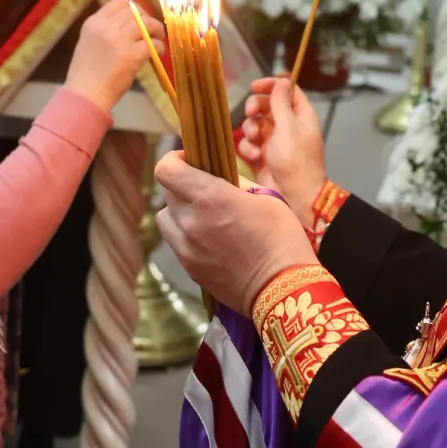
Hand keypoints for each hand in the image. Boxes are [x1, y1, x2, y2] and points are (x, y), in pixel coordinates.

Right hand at [65, 0, 162, 111]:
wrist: (86, 95)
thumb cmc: (86, 74)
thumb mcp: (89, 43)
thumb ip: (104, 30)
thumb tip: (128, 24)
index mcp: (93, 23)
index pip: (119, 3)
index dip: (135, 9)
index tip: (141, 18)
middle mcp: (105, 27)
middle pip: (135, 11)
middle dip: (147, 18)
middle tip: (153, 29)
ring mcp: (119, 40)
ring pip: (146, 24)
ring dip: (157, 30)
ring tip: (159, 39)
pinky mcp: (131, 55)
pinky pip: (152, 44)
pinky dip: (159, 47)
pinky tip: (158, 53)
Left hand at [154, 151, 316, 310]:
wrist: (282, 288)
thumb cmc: (281, 237)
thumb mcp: (266, 197)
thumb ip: (236, 182)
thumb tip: (220, 175)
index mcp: (209, 197)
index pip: (166, 169)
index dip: (174, 159)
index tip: (190, 160)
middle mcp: (190, 221)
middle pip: (167, 193)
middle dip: (182, 185)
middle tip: (204, 188)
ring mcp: (186, 248)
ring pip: (165, 219)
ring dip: (178, 212)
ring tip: (202, 215)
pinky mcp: (189, 268)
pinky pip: (175, 242)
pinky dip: (185, 234)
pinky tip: (208, 238)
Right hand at [237, 77, 326, 224]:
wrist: (294, 196)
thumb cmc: (295, 160)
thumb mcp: (288, 127)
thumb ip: (281, 103)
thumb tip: (282, 80)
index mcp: (300, 115)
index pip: (286, 90)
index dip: (270, 85)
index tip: (254, 87)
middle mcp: (288, 125)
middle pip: (266, 105)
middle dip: (255, 109)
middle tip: (249, 114)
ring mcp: (274, 141)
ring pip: (254, 124)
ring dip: (250, 130)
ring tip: (255, 142)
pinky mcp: (263, 155)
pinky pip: (250, 143)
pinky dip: (249, 148)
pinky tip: (254, 156)